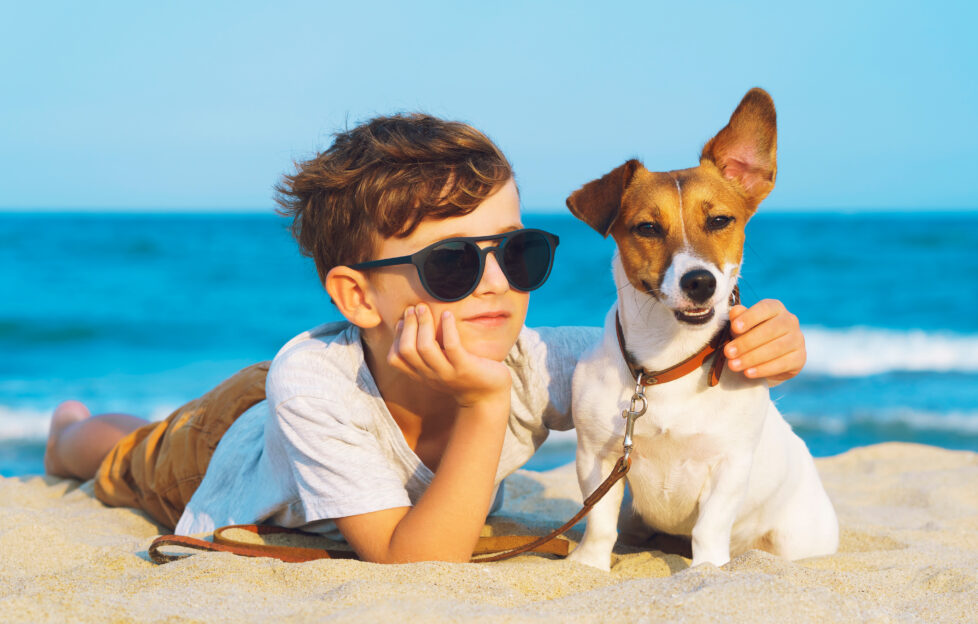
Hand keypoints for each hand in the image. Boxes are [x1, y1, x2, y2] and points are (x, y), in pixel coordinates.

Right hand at [387, 304, 511, 405]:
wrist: (489, 397)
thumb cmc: (465, 375)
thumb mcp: (440, 367)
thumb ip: (428, 354)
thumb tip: (415, 323)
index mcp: (422, 374)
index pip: (395, 359)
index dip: (396, 337)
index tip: (403, 321)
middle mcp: (431, 375)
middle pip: (407, 350)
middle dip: (408, 325)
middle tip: (415, 308)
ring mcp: (448, 372)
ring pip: (425, 347)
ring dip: (423, 323)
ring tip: (425, 308)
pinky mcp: (465, 367)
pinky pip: (452, 346)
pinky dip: (447, 328)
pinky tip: (448, 315)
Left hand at [724, 299, 805, 385]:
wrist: (768, 358)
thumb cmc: (752, 335)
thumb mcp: (742, 326)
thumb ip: (738, 318)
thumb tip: (735, 312)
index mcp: (775, 308)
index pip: (765, 308)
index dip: (750, 317)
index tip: (734, 327)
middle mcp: (790, 320)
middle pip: (770, 330)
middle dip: (746, 342)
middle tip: (728, 352)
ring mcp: (797, 339)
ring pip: (776, 348)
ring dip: (752, 358)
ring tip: (734, 365)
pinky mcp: (800, 358)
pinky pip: (782, 364)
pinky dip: (764, 369)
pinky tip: (748, 373)